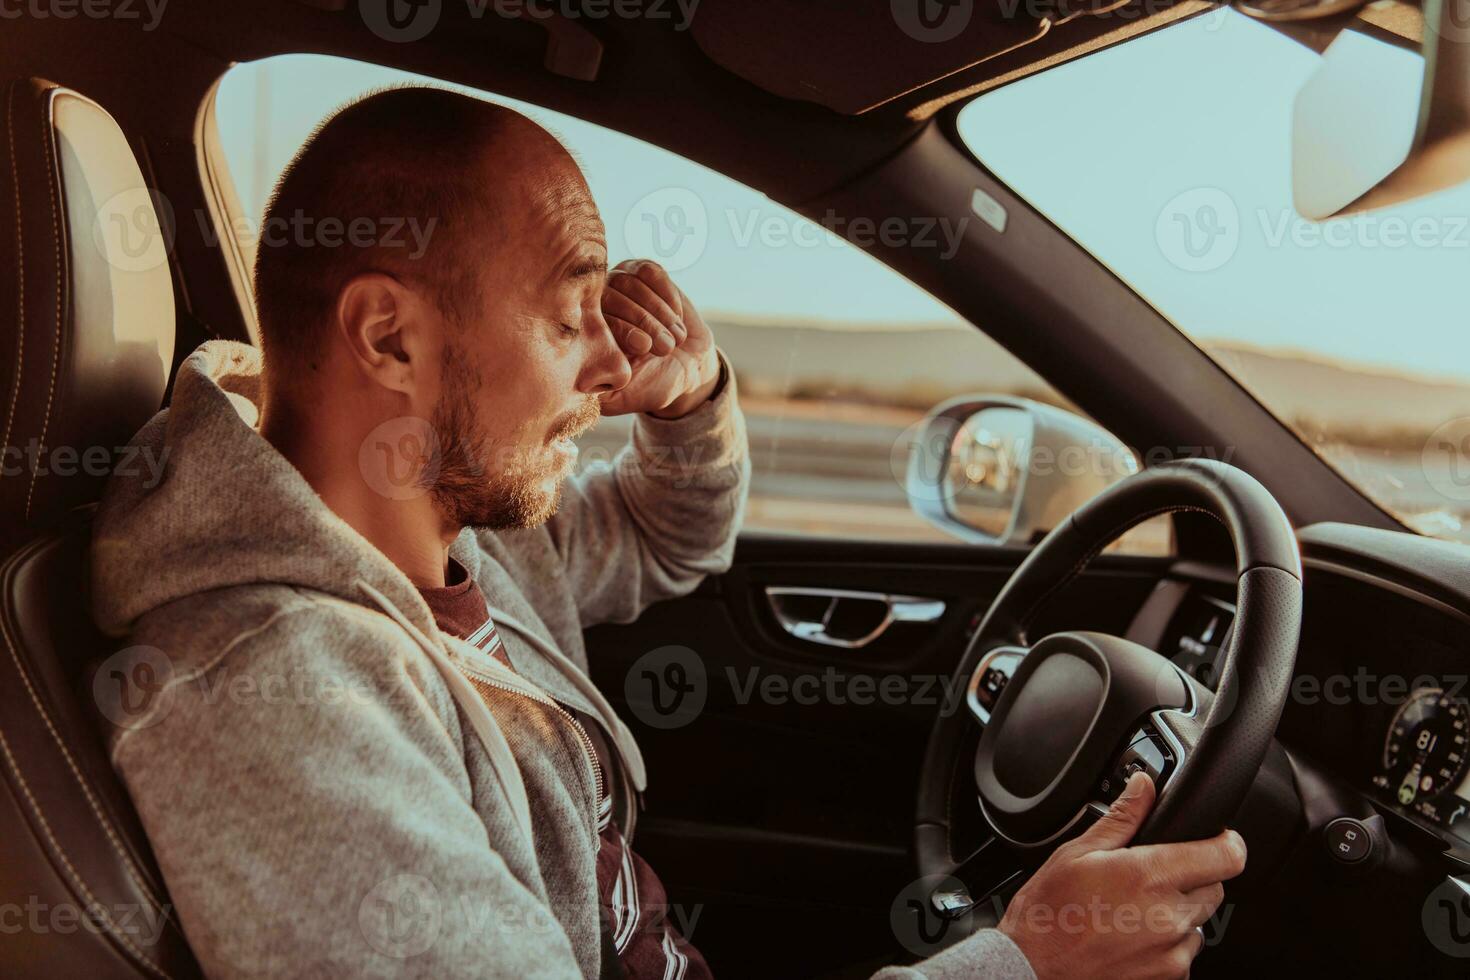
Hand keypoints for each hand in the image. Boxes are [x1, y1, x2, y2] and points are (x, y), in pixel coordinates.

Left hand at [598, 259, 720, 417]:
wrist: (687, 368)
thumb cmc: (651, 385)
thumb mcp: (623, 396)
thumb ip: (598, 391)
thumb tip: (578, 382)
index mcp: (585, 331)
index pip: (594, 317)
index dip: (621, 329)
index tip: (644, 347)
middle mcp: (597, 303)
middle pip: (612, 294)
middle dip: (645, 322)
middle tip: (665, 348)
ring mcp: (618, 284)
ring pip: (631, 281)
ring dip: (659, 312)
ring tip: (675, 339)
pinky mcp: (641, 272)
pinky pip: (651, 271)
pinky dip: (667, 295)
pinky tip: (676, 318)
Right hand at [997, 773, 1245, 979]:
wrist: (1033, 968)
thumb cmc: (1049, 912)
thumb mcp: (1077, 853)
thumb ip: (1122, 817)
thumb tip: (1144, 785)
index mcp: (1149, 876)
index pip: (1227, 856)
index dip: (1226, 841)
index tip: (1216, 838)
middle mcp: (1169, 917)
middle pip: (1215, 887)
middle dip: (1192, 876)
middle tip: (1151, 875)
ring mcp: (1171, 952)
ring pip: (1198, 921)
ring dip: (1178, 911)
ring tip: (1133, 909)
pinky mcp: (1167, 977)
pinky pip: (1184, 951)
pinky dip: (1167, 942)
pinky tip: (1131, 935)